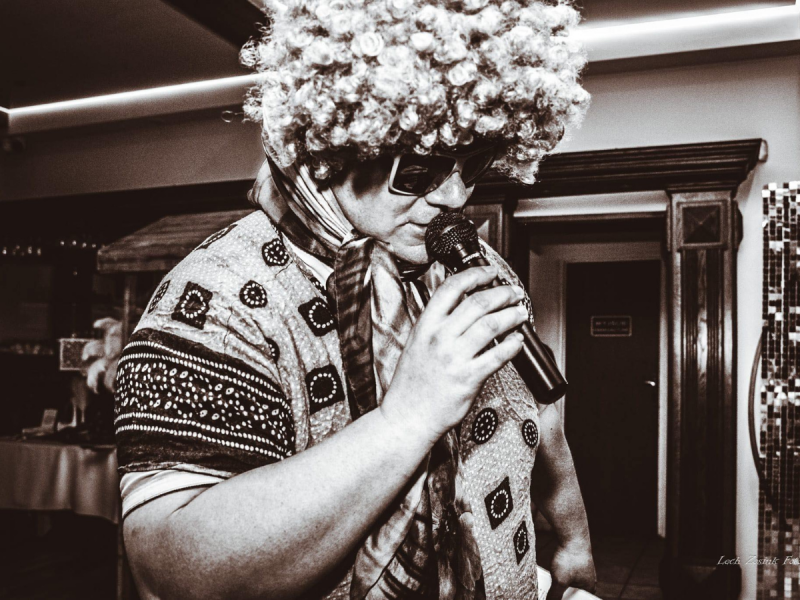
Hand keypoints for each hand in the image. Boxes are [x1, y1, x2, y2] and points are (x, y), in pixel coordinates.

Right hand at [379, 265, 527, 444]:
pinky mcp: (468, 378)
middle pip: (477, 303)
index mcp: (425, 326)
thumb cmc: (411, 385)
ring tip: (520, 312)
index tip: (490, 272)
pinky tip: (518, 341)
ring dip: (511, 315)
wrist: (406, 417)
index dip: (475, 274)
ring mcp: (454, 358)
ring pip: (491, 325)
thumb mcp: (416, 344)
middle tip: (513, 292)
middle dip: (502, 293)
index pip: (451, 288)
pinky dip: (512, 345)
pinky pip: (497, 355)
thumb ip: (437, 325)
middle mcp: (439, 338)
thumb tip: (463, 307)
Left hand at [546, 538, 596, 599]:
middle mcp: (589, 578)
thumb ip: (555, 595)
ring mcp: (583, 568)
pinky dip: (560, 572)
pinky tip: (553, 569)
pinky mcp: (576, 559)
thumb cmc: (570, 558)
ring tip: (551, 581)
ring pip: (570, 581)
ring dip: (560, 582)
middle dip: (563, 593)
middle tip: (552, 593)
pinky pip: (567, 571)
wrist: (572, 535)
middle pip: (574, 592)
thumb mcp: (560, 581)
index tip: (560, 598)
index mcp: (589, 588)